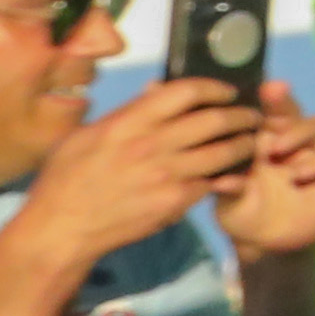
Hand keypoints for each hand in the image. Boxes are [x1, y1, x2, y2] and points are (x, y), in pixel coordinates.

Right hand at [13, 76, 255, 268]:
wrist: (62, 228)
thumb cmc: (66, 178)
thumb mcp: (87, 135)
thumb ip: (126, 114)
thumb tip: (157, 91)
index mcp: (129, 122)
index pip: (185, 92)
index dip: (214, 87)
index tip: (227, 91)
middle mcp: (152, 144)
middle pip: (214, 120)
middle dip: (241, 115)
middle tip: (252, 116)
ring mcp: (167, 174)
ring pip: (223, 153)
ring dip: (243, 144)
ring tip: (251, 141)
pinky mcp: (174, 202)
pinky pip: (211, 183)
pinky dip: (226, 176)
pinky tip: (233, 173)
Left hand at [218, 88, 314, 266]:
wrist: (266, 243)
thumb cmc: (242, 212)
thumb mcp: (228, 201)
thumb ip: (229, 188)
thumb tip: (222, 181)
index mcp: (264, 137)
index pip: (271, 110)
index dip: (273, 97)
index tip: (268, 88)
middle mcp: (292, 139)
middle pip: (298, 111)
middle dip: (288, 108)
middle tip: (272, 129)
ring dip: (302, 134)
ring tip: (281, 155)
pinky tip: (301, 175)